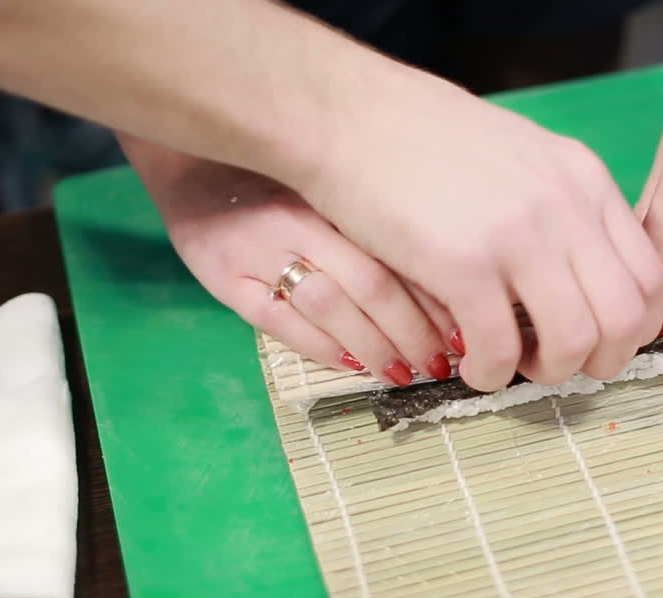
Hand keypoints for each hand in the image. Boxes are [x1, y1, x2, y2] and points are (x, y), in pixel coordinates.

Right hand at [119, 135, 453, 385]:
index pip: (401, 250)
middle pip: (372, 284)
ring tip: (408, 373)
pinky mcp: (225, 279)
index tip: (470, 327)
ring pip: (330, 307)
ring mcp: (260, 250)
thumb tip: (453, 271)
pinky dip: (321, 348)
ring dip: (375, 348)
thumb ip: (380, 218)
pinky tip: (353, 365)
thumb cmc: (282, 175)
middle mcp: (302, 219)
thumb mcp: (337, 182)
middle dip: (416, 332)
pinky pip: (279, 323)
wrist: (192, 159)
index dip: (439, 297)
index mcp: (336, 192)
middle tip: (445, 361)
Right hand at [282, 59, 662, 391]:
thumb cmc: (424, 140)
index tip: (601, 342)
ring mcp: (517, 234)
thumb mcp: (521, 158)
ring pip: (576, 340)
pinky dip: (491, 374)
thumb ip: (561, 208)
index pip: (650, 274)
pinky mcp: (463, 263)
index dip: (634, 327)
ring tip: (514, 366)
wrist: (349, 115)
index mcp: (585, 179)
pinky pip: (500, 348)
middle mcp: (565, 206)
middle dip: (603, 362)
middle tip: (562, 366)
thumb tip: (582, 275)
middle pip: (625, 316)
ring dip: (550, 373)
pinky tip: (470, 366)